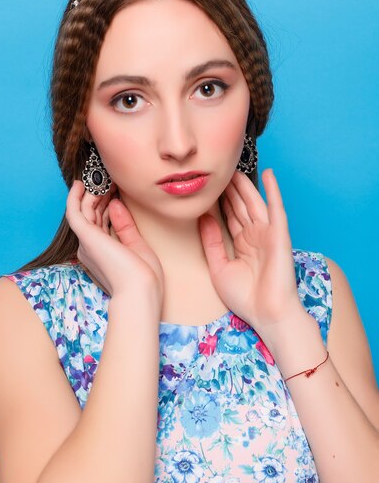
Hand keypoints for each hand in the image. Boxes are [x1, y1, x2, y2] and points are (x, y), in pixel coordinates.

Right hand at [66, 181, 163, 300]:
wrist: (140, 292)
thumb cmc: (143, 276)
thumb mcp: (136, 245)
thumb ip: (124, 225)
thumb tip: (114, 203)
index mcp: (101, 253)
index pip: (101, 222)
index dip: (107, 204)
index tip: (115, 189)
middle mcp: (90, 248)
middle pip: (92, 214)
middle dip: (100, 195)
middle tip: (108, 177)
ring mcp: (87, 242)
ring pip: (84, 210)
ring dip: (92, 192)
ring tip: (100, 175)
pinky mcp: (86, 237)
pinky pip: (75, 212)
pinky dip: (75, 197)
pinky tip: (81, 184)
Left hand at [198, 169, 304, 337]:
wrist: (268, 314)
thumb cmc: (246, 298)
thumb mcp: (219, 268)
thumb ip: (211, 243)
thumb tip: (203, 218)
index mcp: (242, 244)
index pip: (228, 216)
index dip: (219, 200)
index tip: (207, 185)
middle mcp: (255, 236)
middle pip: (239, 205)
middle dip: (229, 188)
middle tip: (218, 169)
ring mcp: (268, 234)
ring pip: (253, 203)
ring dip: (245, 185)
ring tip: (234, 167)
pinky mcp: (279, 235)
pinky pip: (276, 208)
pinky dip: (273, 191)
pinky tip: (269, 174)